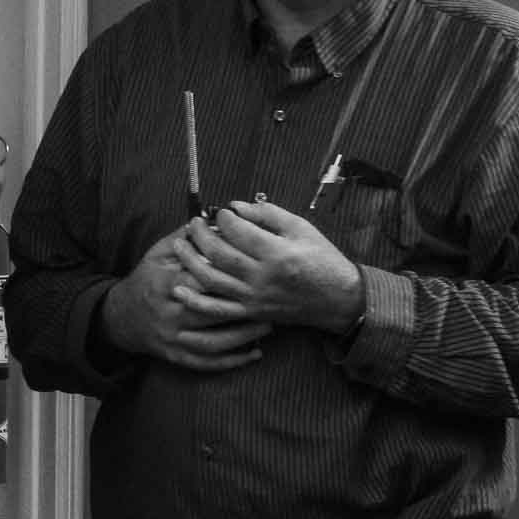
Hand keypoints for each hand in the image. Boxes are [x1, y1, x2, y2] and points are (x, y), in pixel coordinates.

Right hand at [102, 226, 272, 371]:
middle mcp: (169, 313)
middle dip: (241, 307)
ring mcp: (173, 338)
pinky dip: (232, 361)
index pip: (201, 280)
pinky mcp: (176, 356)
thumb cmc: (147, 279)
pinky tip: (254, 354)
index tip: (252, 270)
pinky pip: (207, 363)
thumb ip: (185, 238)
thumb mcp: (158, 254)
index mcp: (165, 284)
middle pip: (211, 312)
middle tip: (270, 300)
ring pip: (213, 342)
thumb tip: (212, 219)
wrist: (122, 316)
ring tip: (268, 325)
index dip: (227, 275)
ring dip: (243, 336)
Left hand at [174, 200, 363, 333]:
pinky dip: (195, 300)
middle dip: (200, 235)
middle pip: (218, 254)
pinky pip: (217, 309)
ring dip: (190, 261)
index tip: (220, 212)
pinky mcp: (250, 312)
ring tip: (180, 244)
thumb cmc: (322, 259)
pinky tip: (179, 287)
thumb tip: (236, 206)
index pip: (238, 231)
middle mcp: (263, 277)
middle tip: (194, 223)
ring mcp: (254, 297)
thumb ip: (268, 214)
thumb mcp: (302, 228)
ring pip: (211, 279)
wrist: (338, 299)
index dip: (223, 218)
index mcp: (278, 253)